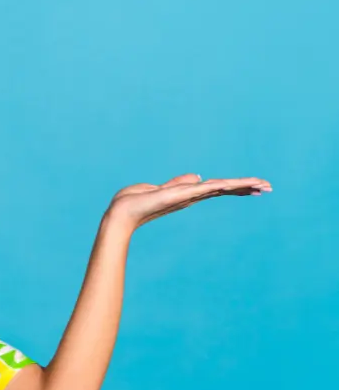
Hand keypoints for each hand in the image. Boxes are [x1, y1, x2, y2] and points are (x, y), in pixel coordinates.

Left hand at [108, 173, 271, 229]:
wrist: (121, 213)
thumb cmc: (136, 202)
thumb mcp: (161, 189)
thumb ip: (179, 182)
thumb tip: (197, 176)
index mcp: (187, 194)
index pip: (216, 188)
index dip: (235, 186)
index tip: (255, 186)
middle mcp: (191, 196)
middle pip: (224, 189)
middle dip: (245, 187)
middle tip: (268, 187)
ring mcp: (188, 196)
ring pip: (221, 188)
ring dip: (242, 185)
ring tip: (264, 185)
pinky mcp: (181, 195)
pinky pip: (207, 188)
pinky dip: (224, 185)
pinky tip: (239, 183)